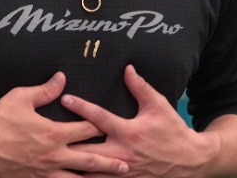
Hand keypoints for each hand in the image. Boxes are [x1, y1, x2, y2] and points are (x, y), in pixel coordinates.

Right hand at [0, 72, 130, 177]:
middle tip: (128, 165)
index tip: (114, 125)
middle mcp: (54, 155)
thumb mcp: (21, 97)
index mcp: (54, 132)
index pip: (86, 128)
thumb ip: (45, 90)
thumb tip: (62, 78)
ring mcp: (45, 172)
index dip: (102, 125)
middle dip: (110, 162)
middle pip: (90, 159)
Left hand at [61, 65, 221, 177]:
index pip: (100, 118)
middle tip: (47, 137)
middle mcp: (123, 152)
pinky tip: (70, 175)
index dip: (81, 107)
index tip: (65, 98)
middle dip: (68, 144)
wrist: (190, 161)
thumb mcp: (159, 105)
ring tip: (52, 162)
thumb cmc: (172, 131)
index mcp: (129, 131)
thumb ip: (140, 87)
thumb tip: (127, 69)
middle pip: (87, 149)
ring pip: (91, 173)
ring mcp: (123, 171)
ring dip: (73, 167)